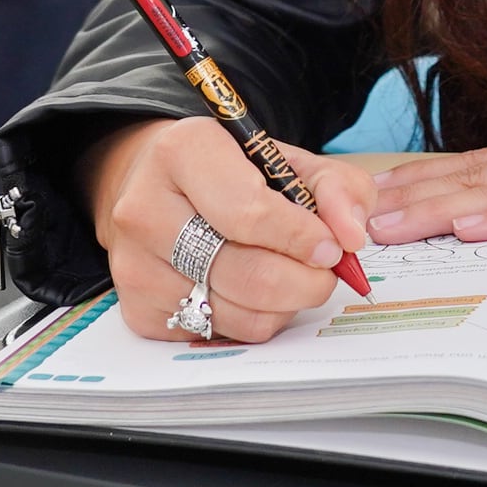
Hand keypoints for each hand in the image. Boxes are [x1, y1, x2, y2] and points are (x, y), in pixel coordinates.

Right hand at [82, 117, 377, 345]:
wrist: (158, 187)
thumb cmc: (229, 173)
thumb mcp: (288, 161)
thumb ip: (336, 187)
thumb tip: (351, 235)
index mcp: (181, 152)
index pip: (250, 213)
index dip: (303, 238)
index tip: (332, 247)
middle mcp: (144, 208)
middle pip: (248, 274)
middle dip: (305, 281)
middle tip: (324, 272)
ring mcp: (134, 264)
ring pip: (237, 313)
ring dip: (282, 305)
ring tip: (289, 278)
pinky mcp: (136, 309)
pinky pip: (216, 334)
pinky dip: (250, 321)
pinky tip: (251, 292)